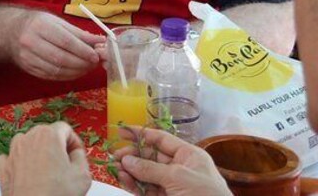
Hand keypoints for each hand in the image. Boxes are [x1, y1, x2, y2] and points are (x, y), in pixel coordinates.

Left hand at [0, 122, 90, 195]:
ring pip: (28, 144)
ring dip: (38, 153)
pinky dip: (21, 163)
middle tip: (65, 165)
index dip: (74, 142)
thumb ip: (81, 156)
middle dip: (56, 147)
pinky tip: (29, 175)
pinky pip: (13, 158)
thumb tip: (76, 153)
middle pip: (46, 135)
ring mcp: (13, 152)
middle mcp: (28, 139)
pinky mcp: (4, 167)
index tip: (76, 154)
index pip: (65, 129)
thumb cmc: (55, 194)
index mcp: (48, 136)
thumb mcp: (83, 175)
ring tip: (48, 172)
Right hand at [12, 11, 104, 80]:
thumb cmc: (38, 24)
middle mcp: (31, 42)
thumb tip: (99, 42)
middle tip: (94, 64)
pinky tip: (75, 72)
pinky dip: (66, 76)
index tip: (95, 56)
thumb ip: (78, 33)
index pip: (66, 41)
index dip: (83, 51)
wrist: (11, 31)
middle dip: (81, 63)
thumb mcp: (57, 22)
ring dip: (76, 72)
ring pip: (56, 70)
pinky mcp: (28, 68)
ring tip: (86, 68)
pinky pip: (50, 76)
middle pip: (61, 58)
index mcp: (40, 26)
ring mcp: (28, 57)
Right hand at [113, 127, 230, 195]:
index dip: (142, 134)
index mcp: (189, 156)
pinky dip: (134, 185)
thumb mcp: (179, 178)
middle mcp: (179, 168)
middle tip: (115, 156)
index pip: (162, 139)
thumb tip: (127, 160)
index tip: (121, 131)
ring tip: (116, 169)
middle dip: (133, 155)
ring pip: (145, 174)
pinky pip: (146, 189)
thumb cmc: (205, 195)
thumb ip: (151, 169)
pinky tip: (123, 180)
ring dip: (130, 171)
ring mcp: (171, 186)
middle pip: (150, 156)